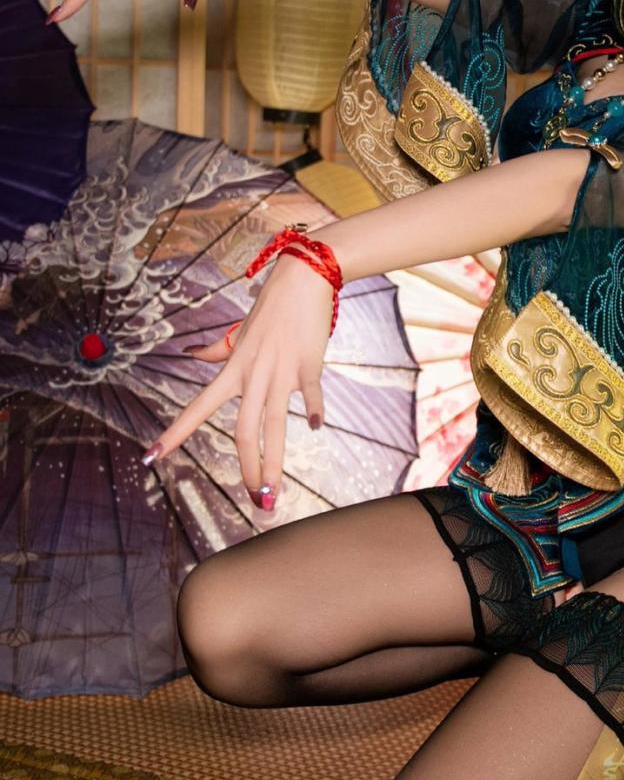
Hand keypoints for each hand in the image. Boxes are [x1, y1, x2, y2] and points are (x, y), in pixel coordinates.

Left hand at [145, 256, 332, 511]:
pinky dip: (313, 412)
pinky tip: (316, 426)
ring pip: (274, 427)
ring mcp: (281, 373)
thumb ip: (216, 351)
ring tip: (271, 493)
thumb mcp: (239, 331)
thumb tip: (191, 355)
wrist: (303, 280)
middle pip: (245, 432)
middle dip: (247, 470)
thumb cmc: (271, 307)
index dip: (174, 433)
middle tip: (252, 500)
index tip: (152, 456)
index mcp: (233, 369)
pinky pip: (309, 397)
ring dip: (272, 465)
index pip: (197, 408)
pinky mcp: (308, 366)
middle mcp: (253, 376)